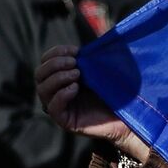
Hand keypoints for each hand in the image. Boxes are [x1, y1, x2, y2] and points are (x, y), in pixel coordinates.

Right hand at [35, 46, 147, 162]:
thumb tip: (87, 45)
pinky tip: (75, 89)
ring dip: (58, 77)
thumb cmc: (115, 90)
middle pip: (39, 74)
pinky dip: (61, 94)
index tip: (76, 50)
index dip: (56, 52)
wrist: (128, 114)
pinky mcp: (65, 122)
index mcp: (61, 77)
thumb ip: (89, 58)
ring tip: (78, 75)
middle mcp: (56, 92)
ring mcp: (59, 108)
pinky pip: (52, 107)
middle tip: (74, 62)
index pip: (45, 61)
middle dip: (55, 64)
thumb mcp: (99, 70)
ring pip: (42, 90)